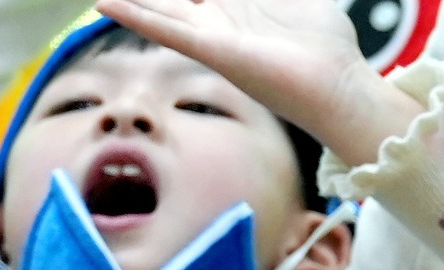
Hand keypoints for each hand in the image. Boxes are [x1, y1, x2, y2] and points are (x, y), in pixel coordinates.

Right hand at [96, 0, 420, 166]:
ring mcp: (212, 33)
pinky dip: (134, 17)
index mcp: (238, 2)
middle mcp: (219, 16)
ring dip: (131, 0)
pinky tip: (104, 4)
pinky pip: (164, 30)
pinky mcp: (211, 50)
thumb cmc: (329, 45)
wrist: (339, 86)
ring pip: (159, 7)